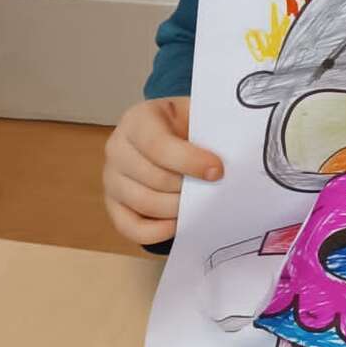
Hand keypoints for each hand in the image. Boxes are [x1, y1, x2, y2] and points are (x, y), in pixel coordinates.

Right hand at [103, 96, 221, 245]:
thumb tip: (235, 150)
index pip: (158, 145)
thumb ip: (210, 129)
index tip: (218, 171)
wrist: (166, 134)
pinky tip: (178, 224)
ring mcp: (110, 178)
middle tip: (212, 190)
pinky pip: (130, 227)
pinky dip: (157, 231)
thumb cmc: (184, 126)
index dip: (190, 161)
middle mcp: (117, 147)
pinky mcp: (112, 205)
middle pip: (154, 178)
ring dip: (177, 209)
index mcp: (138, 119)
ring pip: (144, 203)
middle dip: (188, 188)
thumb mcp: (195, 114)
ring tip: (199, 204)